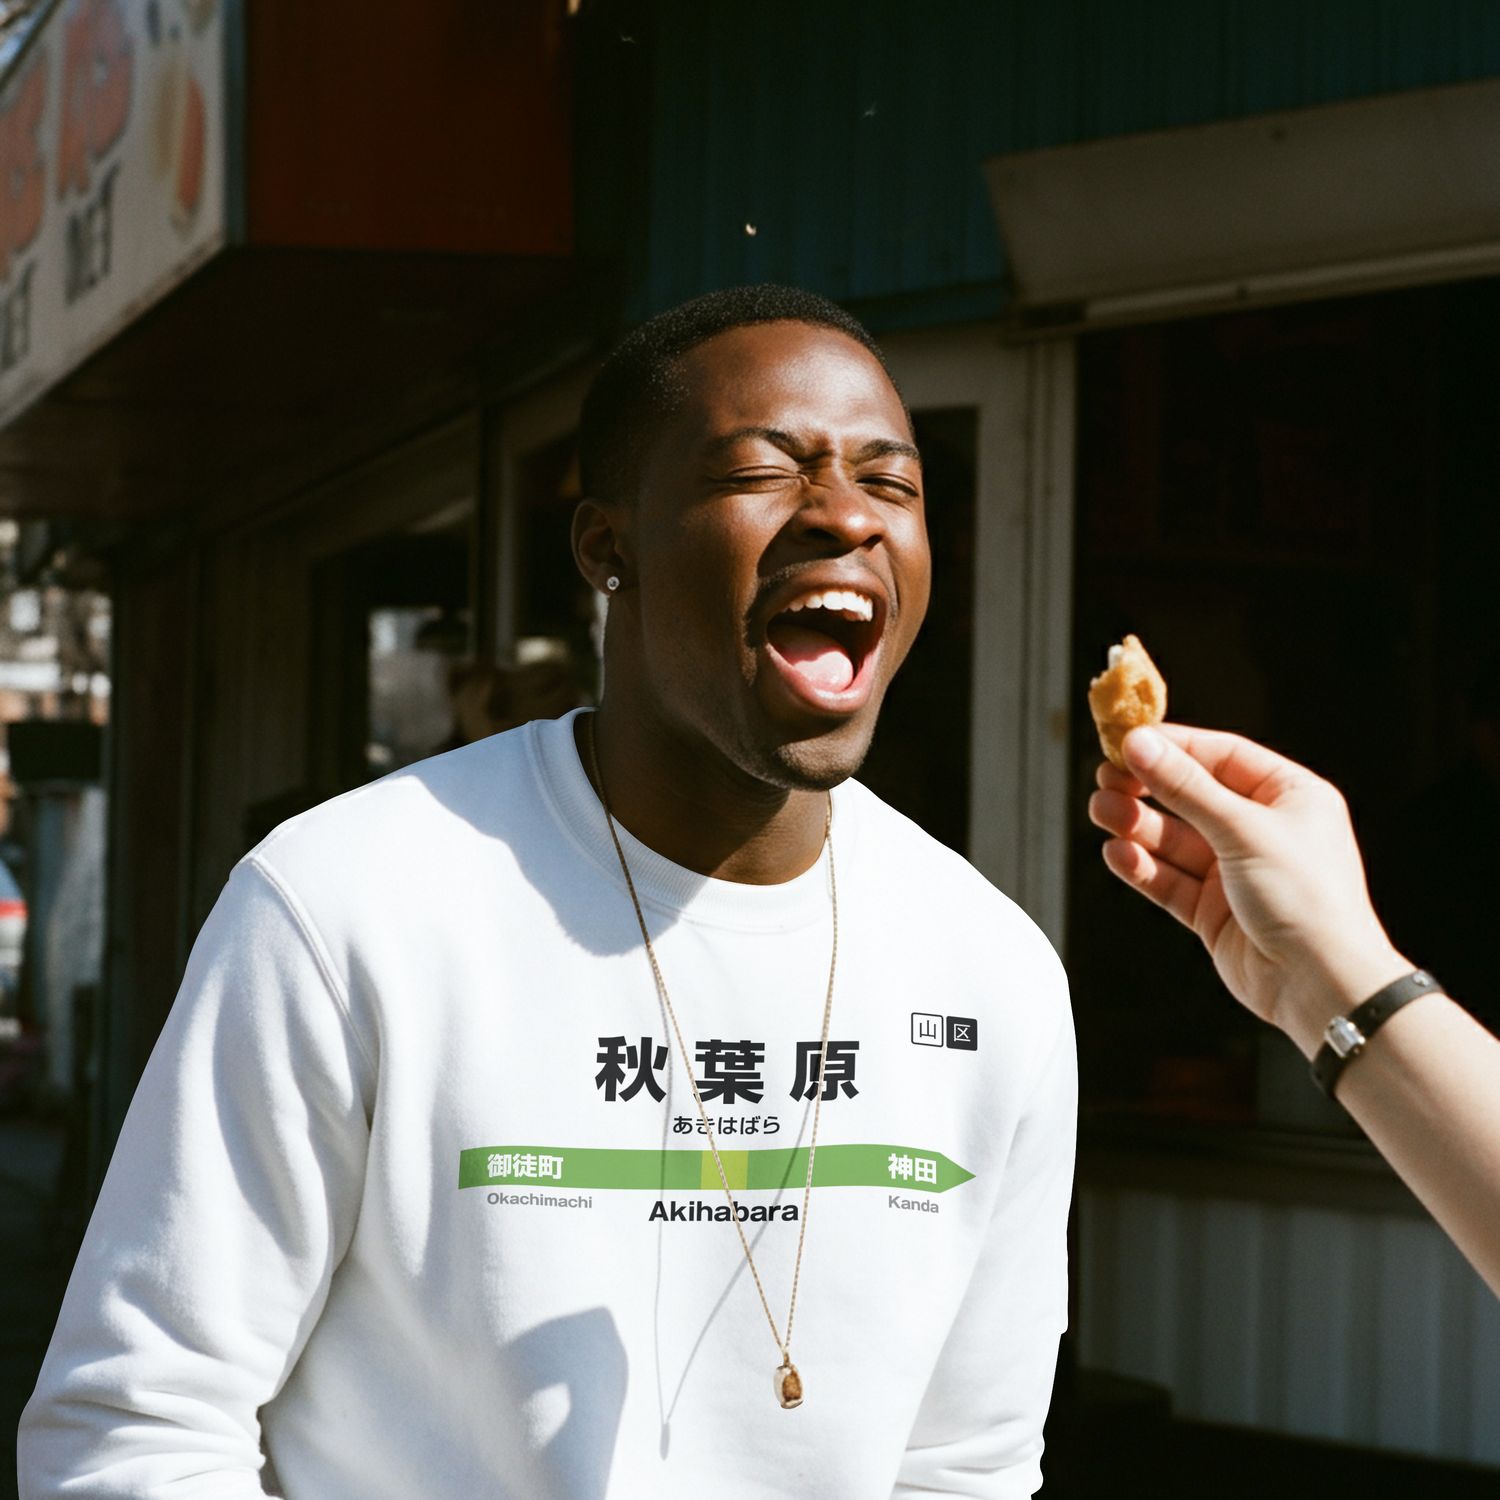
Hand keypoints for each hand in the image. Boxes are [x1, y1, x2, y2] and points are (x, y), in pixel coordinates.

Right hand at [1088, 724, 1409, 1056]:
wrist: (1321, 986)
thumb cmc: (1307, 900)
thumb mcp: (1243, 829)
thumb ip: (1185, 787)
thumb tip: (1140, 744)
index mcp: (1289, 797)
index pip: (1220, 756)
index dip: (1172, 747)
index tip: (1126, 741)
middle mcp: (1262, 830)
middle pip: (1190, 796)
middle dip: (1146, 788)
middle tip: (1105, 778)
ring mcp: (1235, 872)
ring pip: (1173, 839)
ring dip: (1136, 825)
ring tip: (1102, 812)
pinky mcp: (1213, 910)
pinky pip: (1169, 879)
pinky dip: (1142, 866)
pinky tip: (1118, 853)